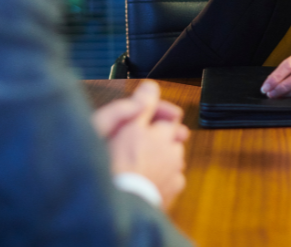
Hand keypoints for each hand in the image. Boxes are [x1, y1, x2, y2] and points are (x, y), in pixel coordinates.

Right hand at [97, 81, 189, 207]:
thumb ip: (140, 106)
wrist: (119, 205)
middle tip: (138, 139)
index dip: (158, 113)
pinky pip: (172, 178)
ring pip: (173, 157)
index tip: (144, 115)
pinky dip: (164, 176)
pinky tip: (147, 178)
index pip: (172, 114)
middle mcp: (172, 151)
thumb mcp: (121, 128)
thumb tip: (151, 87)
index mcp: (161, 133)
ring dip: (163, 156)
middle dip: (161, 134)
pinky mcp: (172, 191)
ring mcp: (174, 172)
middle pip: (174, 136)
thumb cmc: (116, 167)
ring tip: (140, 161)